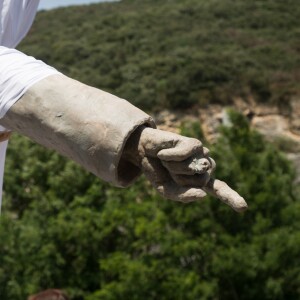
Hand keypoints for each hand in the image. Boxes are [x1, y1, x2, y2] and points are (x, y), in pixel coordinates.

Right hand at [124, 126, 247, 211]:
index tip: (243, 207)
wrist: (143, 151)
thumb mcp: (167, 191)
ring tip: (167, 160)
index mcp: (200, 180)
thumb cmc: (158, 170)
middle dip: (179, 178)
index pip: (219, 189)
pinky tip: (164, 152)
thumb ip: (184, 196)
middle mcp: (205, 166)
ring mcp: (202, 154)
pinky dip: (170, 156)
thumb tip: (204, 195)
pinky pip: (185, 154)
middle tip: (168, 169)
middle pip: (200, 182)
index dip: (231, 197)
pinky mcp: (194, 143)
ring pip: (193, 169)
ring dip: (173, 167)